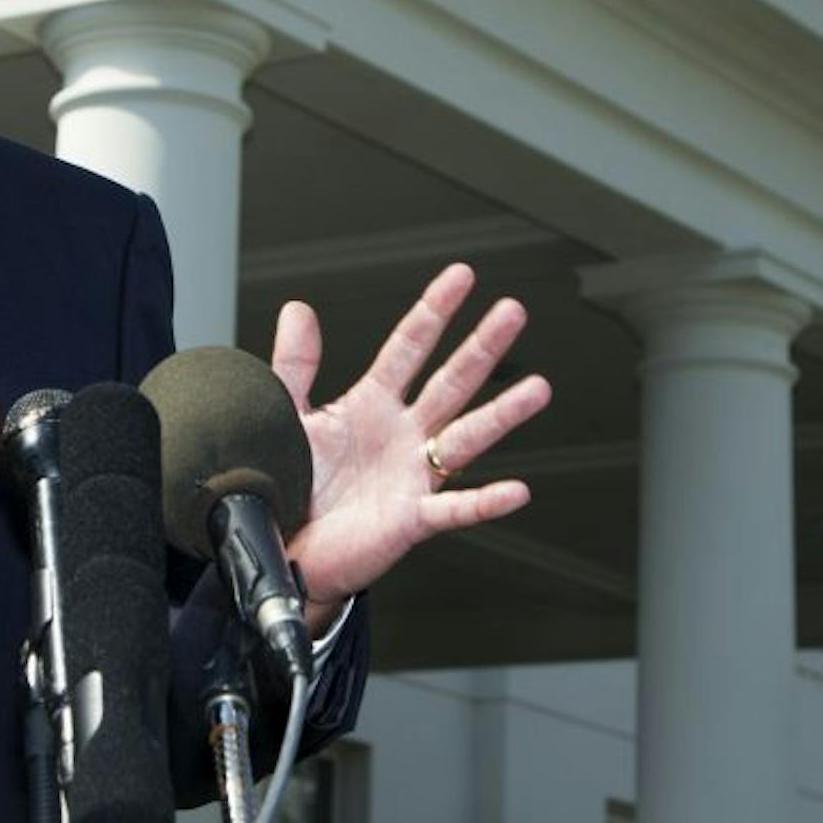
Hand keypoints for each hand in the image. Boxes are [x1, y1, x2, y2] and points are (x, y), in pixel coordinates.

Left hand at [272, 263, 550, 632]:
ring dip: (502, 414)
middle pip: (450, 381)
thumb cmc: (291, 484)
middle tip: (513, 311)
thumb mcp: (287, 415)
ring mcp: (412, 475)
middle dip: (481, 346)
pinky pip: (455, 509)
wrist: (284, 546)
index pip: (409, 347)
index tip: (462, 276)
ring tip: (538, 388)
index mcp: (372, 404)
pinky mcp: (411, 519)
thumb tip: (298, 309)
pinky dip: (486, 502)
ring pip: (466, 437)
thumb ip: (294, 365)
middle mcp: (402, 435)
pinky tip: (516, 490)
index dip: (434, 311)